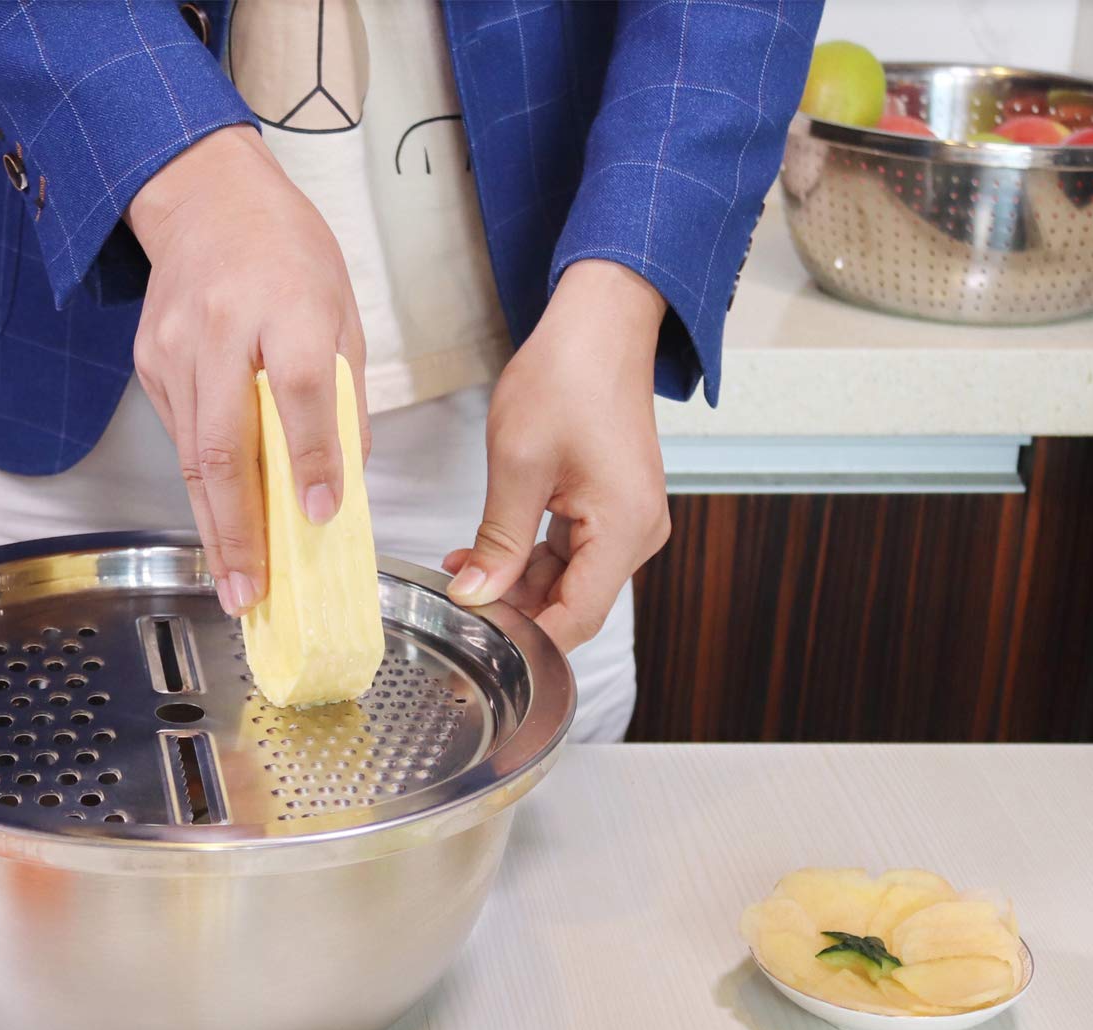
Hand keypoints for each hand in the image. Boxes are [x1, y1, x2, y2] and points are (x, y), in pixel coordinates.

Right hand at [127, 126, 367, 615]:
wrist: (205, 196)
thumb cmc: (287, 252)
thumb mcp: (341, 309)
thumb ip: (345, 395)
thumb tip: (346, 482)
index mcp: (287, 304)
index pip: (300, 389)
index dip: (311, 456)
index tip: (319, 514)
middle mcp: (223, 329)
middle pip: (225, 443)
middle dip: (240, 530)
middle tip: (253, 591)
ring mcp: (177, 350)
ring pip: (193, 457)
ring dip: (216, 529)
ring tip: (237, 585)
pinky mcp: (151, 365)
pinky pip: (180, 441)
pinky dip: (203, 491)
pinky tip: (221, 528)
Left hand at [443, 260, 670, 653]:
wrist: (600, 324)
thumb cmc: (568, 376)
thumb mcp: (518, 464)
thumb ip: (497, 542)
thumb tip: (475, 596)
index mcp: (623, 528)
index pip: (575, 619)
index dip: (524, 640)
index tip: (475, 643)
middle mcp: (636, 534)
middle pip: (571, 605)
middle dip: (513, 612)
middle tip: (455, 606)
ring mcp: (626, 523)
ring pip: (565, 583)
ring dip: (513, 584)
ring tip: (460, 570)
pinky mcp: (611, 510)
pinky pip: (568, 554)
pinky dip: (526, 559)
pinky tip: (482, 554)